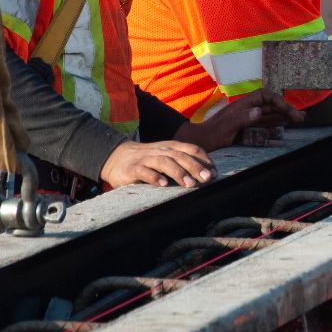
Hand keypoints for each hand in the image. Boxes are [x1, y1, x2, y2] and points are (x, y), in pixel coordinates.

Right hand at [100, 140, 215, 189]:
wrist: (115, 157)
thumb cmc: (148, 160)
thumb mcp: (166, 157)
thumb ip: (183, 162)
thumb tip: (208, 174)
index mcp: (171, 147)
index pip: (191, 149)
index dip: (204, 159)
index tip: (215, 172)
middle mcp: (160, 150)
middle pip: (180, 156)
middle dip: (195, 167)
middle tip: (207, 179)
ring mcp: (146, 159)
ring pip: (164, 162)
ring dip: (178, 172)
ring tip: (189, 184)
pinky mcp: (132, 168)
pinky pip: (144, 171)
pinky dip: (154, 177)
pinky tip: (163, 184)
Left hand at [176, 89, 304, 151]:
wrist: (201, 142)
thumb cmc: (211, 134)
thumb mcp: (225, 127)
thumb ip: (241, 118)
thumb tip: (258, 111)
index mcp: (243, 105)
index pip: (264, 96)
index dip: (277, 100)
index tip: (286, 109)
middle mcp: (247, 109)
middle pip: (271, 105)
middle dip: (286, 109)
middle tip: (301, 117)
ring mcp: (248, 118)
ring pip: (271, 114)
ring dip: (285, 115)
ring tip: (300, 119)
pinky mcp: (248, 127)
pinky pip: (266, 123)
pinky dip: (278, 122)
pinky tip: (286, 124)